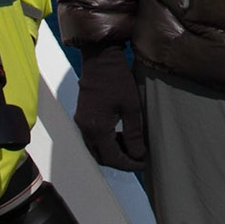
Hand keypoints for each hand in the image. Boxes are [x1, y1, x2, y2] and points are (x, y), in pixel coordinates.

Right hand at [73, 44, 146, 170]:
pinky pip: (92, 137)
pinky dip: (106, 141)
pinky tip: (119, 134)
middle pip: (101, 157)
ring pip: (96, 148)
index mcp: (97, 128)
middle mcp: (85, 128)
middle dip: (120, 161)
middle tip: (138, 157)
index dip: (129, 164)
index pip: (112, 158)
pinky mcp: (82, 116)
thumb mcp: (131, 107)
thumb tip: (138, 155)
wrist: (100, 59)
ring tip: (131, 145)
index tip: (143, 163)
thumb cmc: (118, 79)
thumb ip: (134, 134)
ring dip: (112, 151)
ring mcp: (81, 122)